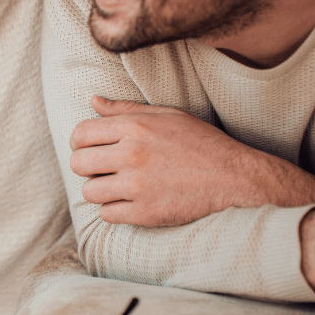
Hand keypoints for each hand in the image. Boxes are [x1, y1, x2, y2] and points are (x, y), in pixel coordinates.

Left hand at [69, 97, 314, 226]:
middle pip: (78, 164)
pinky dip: (115, 210)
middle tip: (102, 169)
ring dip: (100, 190)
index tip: (90, 148)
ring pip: (89, 192)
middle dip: (86, 166)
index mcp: (135, 126)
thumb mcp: (167, 115)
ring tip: (118, 186)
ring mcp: (137, 186)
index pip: (81, 133)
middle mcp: (132, 154)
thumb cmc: (201, 143)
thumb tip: (92, 100)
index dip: (80, 142)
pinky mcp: (145, 213)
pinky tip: (131, 202)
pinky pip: (107, 215)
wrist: (236, 179)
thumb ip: (125, 108)